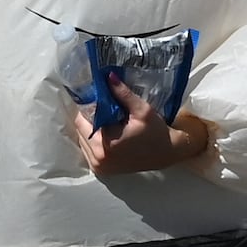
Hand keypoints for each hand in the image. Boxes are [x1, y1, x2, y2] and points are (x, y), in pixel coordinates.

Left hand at [72, 78, 214, 177]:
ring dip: (91, 129)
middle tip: (107, 111)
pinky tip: (109, 134)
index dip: (90, 107)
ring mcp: (97, 166)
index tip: (101, 100)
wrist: (166, 153)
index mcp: (105, 145)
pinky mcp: (100, 170)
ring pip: (82, 139)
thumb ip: (123, 94)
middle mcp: (97, 158)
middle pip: (80, 129)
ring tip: (109, 123)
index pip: (82, 119)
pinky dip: (94, 140)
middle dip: (90, 118)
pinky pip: (88, 149)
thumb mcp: (142, 110)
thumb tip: (108, 76)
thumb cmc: (155, 132)